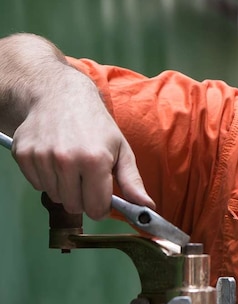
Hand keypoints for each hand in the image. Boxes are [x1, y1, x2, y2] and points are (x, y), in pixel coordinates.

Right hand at [11, 70, 152, 218]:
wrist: (61, 95)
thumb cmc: (96, 124)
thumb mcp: (121, 149)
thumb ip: (132, 181)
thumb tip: (147, 207)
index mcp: (95, 160)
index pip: (96, 208)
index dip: (101, 207)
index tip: (102, 198)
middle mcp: (67, 160)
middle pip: (74, 206)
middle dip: (83, 198)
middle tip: (87, 177)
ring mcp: (42, 157)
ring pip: (55, 196)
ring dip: (64, 188)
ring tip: (71, 163)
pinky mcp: (23, 155)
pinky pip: (37, 185)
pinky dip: (47, 178)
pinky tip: (55, 158)